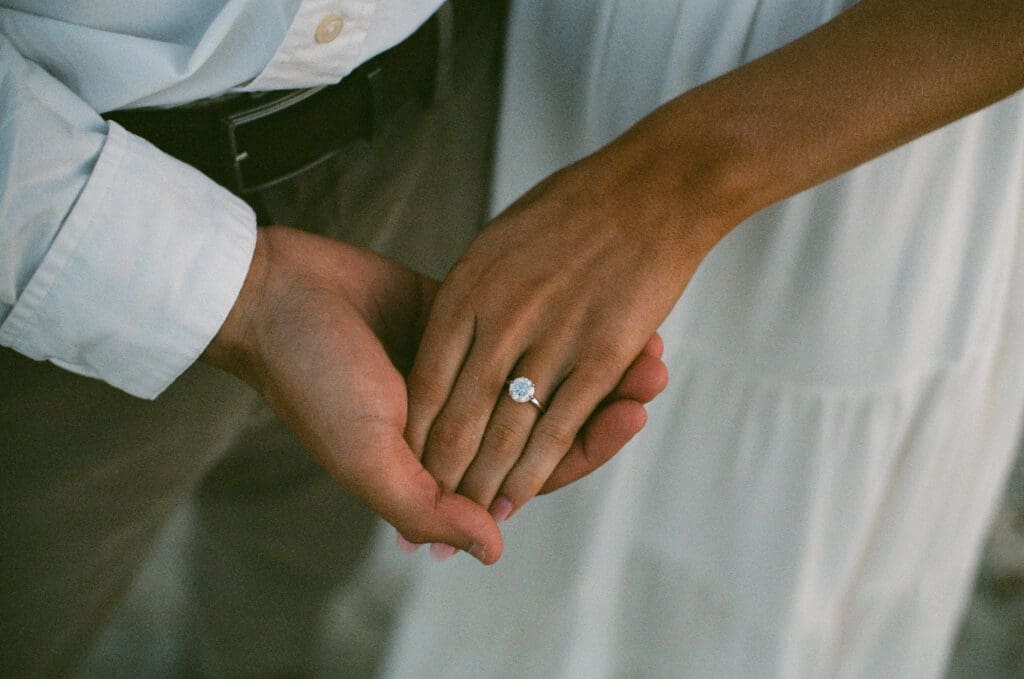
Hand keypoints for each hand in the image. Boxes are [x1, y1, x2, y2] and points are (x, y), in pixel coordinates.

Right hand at [203, 226, 668, 562]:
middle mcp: (461, 419)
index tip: (633, 412)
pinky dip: (555, 320)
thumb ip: (425, 503)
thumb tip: (492, 547)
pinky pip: (521, 326)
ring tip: (643, 334)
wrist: (276, 298)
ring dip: (588, 358)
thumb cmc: (311, 380)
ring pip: (541, 371)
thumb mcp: (363, 454)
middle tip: (654, 369)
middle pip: (549, 418)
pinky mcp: (461, 319)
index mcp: (442, 460)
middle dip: (604, 398)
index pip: (534, 466)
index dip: (586, 445)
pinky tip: (592, 304)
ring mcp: (464, 367)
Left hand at [405, 139, 713, 524]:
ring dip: (484, 484)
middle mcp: (501, 316)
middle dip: (441, 474)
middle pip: (458, 415)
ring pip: (504, 432)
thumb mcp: (502, 240)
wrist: (656, 186)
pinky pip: (557, 427)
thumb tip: (450, 331)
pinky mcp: (601, 354)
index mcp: (468, 287)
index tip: (404, 465)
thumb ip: (475, 293)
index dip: (414, 431)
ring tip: (469, 519)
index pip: (426, 379)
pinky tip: (517, 499)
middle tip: (428, 514)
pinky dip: (535, 472)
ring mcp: (551, 336)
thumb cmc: (579, 208)